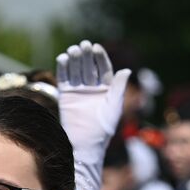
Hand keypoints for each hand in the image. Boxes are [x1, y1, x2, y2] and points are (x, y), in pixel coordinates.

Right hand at [55, 40, 131, 165]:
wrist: (85, 143)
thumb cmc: (103, 128)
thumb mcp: (114, 106)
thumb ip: (119, 88)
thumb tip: (126, 70)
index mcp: (107, 89)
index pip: (103, 69)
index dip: (100, 58)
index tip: (96, 48)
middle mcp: (93, 87)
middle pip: (89, 67)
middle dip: (86, 56)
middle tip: (83, 45)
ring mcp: (78, 91)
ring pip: (76, 70)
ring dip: (74, 59)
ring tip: (73, 50)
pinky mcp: (66, 95)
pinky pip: (64, 79)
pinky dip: (62, 68)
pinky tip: (62, 58)